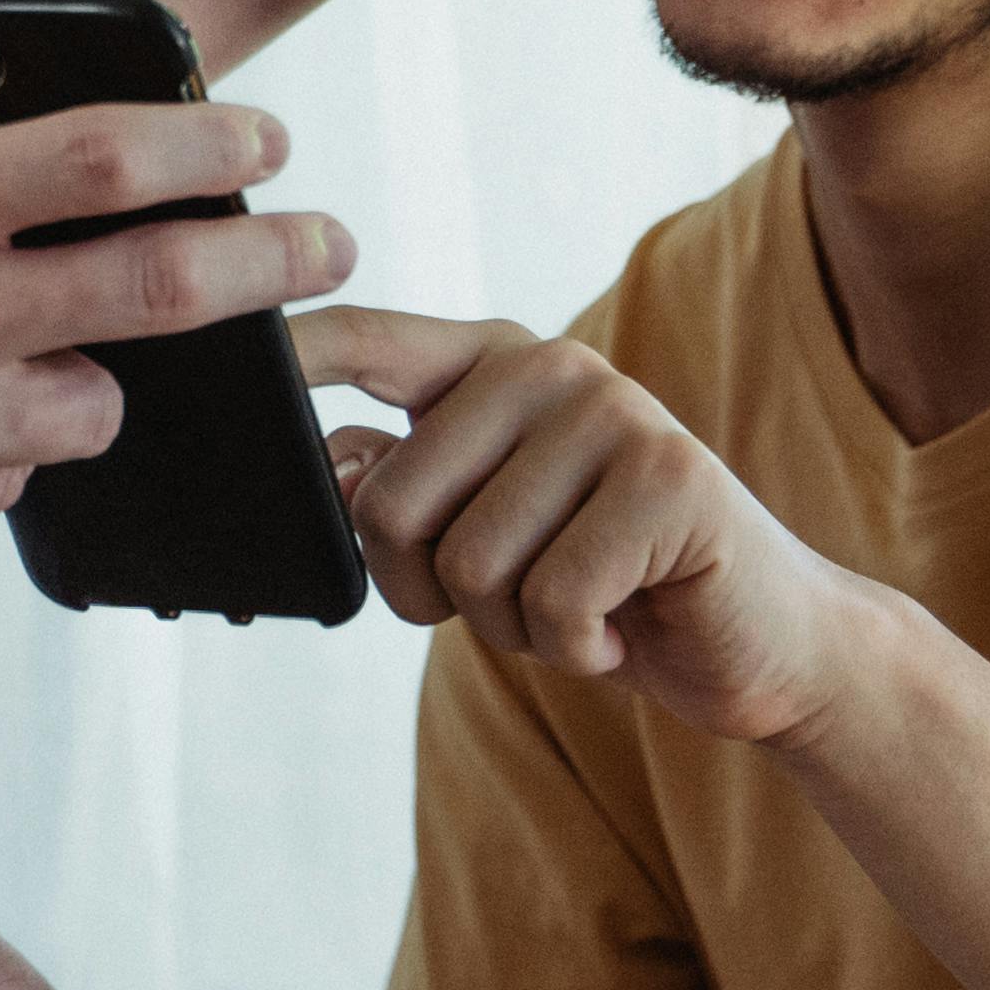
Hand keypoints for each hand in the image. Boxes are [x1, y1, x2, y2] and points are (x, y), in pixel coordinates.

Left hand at [293, 305, 871, 742]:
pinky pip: (555, 601)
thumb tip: (328, 463)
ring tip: (580, 606)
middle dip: (433, 595)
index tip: (231, 352)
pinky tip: (624, 624)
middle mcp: (549, 366)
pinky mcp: (673, 481)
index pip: (365, 342)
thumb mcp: (488, 538)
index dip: (292, 352)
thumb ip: (408, 492)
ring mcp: (616, 414)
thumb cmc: (603, 587)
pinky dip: (578, 648)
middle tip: (514, 603)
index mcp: (491, 365)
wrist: (758, 641)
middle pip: (390, 503)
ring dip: (516, 630)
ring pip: (471, 566)